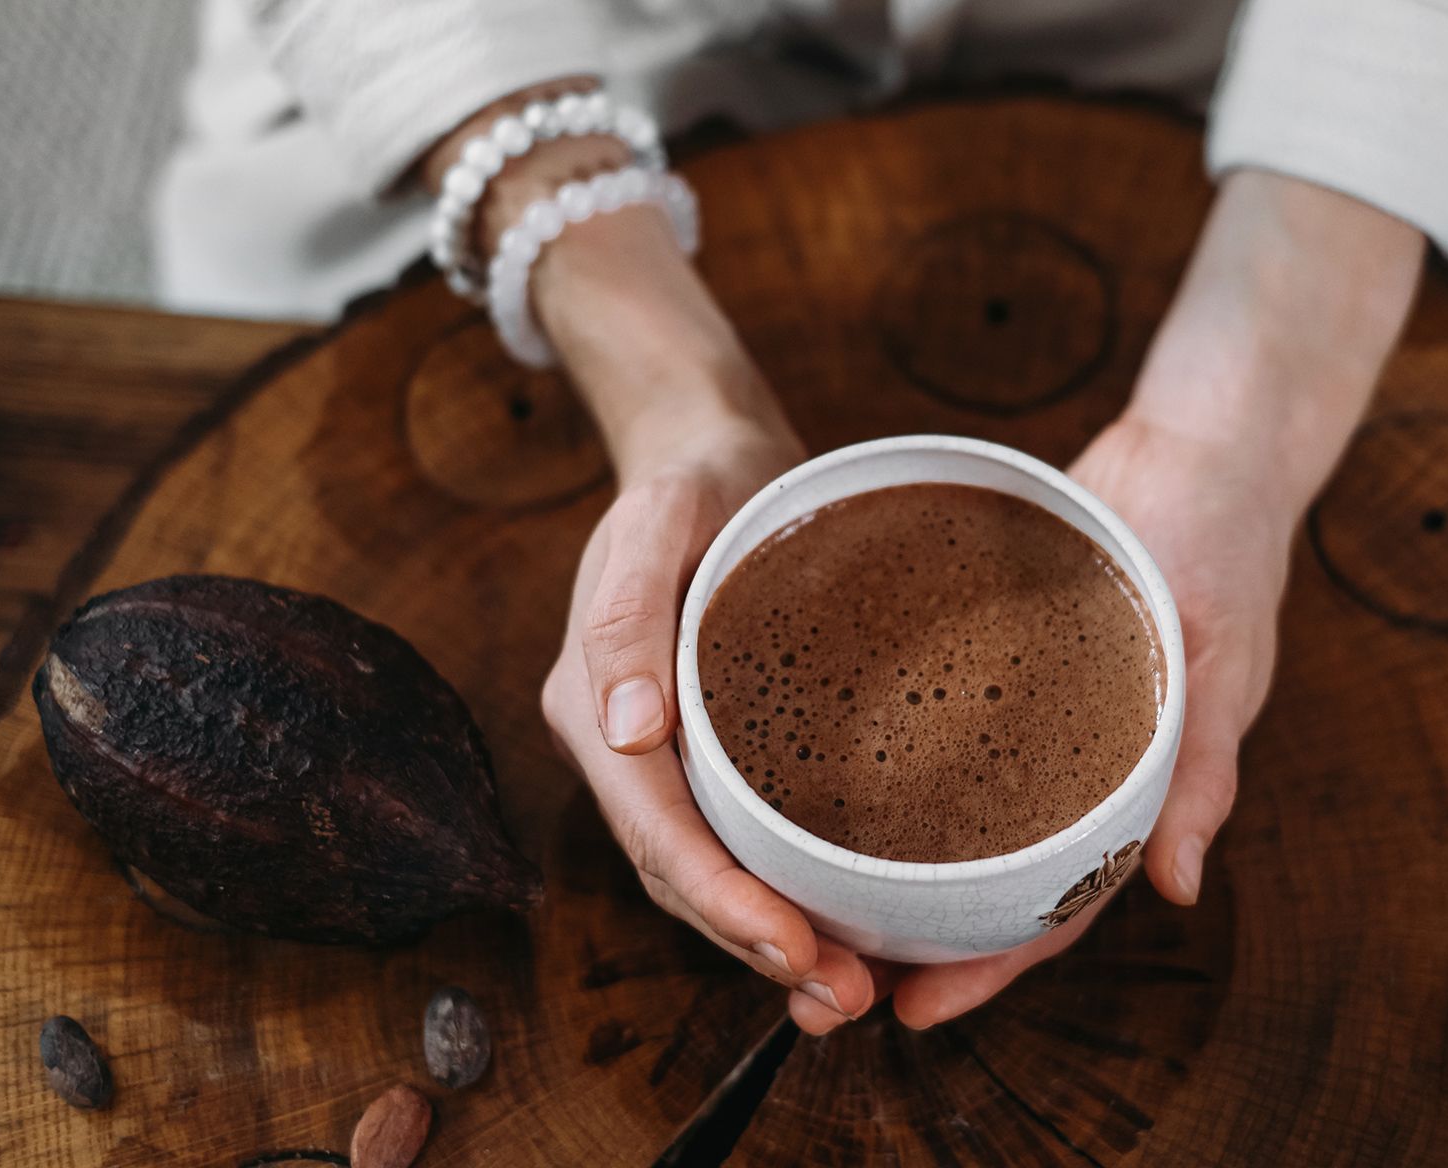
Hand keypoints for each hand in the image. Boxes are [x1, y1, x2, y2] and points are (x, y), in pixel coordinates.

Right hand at [541, 410, 883, 1030]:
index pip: (656, 832)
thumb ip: (630, 617)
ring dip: (771, 938)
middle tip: (846, 997)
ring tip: (854, 988)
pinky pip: (736, 838)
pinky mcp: (710, 750)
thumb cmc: (696, 479)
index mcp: (593, 704)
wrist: (709, 450)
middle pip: (679, 874)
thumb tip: (627, 732)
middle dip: (756, 945)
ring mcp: (659, 754)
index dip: (722, 905)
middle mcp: (618, 745)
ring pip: (706, 873)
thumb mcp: (663, 519)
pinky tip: (843, 921)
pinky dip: (783, 892)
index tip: (799, 951)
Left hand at [889, 169, 1422, 1027]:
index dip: (991, 964)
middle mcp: (1071, 762)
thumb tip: (1178, 887)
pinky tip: (819, 779)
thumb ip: (1201, 772)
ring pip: (957, 814)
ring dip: (898, 865)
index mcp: (1131, 785)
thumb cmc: (1225, 544)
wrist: (1198, 444)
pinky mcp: (995, 657)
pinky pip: (941, 728)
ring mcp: (1032, 714)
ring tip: (814, 901)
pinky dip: (893, 767)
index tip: (917, 1007)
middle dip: (923, 935)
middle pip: (988, 875)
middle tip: (834, 972)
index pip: (1055, 904)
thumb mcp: (1220, 658)